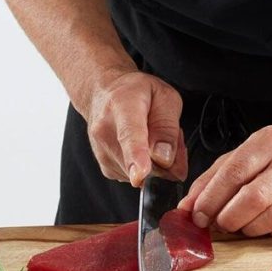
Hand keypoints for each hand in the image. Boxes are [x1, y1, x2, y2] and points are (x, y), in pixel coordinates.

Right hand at [85, 70, 186, 186]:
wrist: (103, 94)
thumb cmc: (136, 92)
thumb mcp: (165, 97)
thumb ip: (167, 127)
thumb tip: (165, 159)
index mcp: (122, 107)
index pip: (129, 136)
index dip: (137, 157)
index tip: (141, 173)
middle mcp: (105, 131)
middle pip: (143, 163)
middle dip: (167, 159)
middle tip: (168, 136)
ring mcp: (103, 153)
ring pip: (144, 175)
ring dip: (157, 163)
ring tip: (152, 138)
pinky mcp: (107, 168)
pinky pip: (137, 177)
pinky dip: (147, 168)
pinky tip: (143, 149)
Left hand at [178, 126, 271, 239]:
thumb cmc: (268, 165)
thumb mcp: (238, 161)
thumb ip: (210, 182)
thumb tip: (186, 210)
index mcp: (269, 140)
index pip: (234, 172)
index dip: (211, 198)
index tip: (198, 216)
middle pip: (255, 197)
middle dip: (230, 218)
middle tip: (221, 225)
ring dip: (250, 229)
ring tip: (243, 227)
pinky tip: (268, 228)